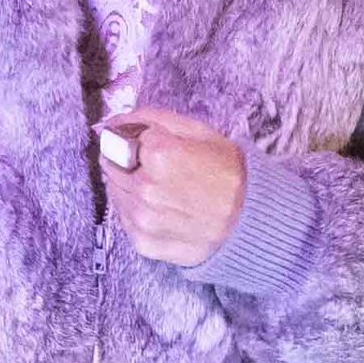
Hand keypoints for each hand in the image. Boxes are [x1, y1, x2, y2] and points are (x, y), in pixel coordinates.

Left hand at [95, 105, 248, 270]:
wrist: (251, 221)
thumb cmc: (230, 174)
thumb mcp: (198, 132)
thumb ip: (151, 120)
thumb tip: (114, 122)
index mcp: (159, 155)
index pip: (120, 138)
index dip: (136, 140)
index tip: (150, 145)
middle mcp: (146, 189)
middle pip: (112, 165)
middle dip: (129, 162)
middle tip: (162, 170)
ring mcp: (143, 219)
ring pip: (115, 192)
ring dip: (131, 187)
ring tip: (165, 190)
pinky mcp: (143, 243)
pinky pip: (124, 219)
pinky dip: (136, 212)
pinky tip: (162, 209)